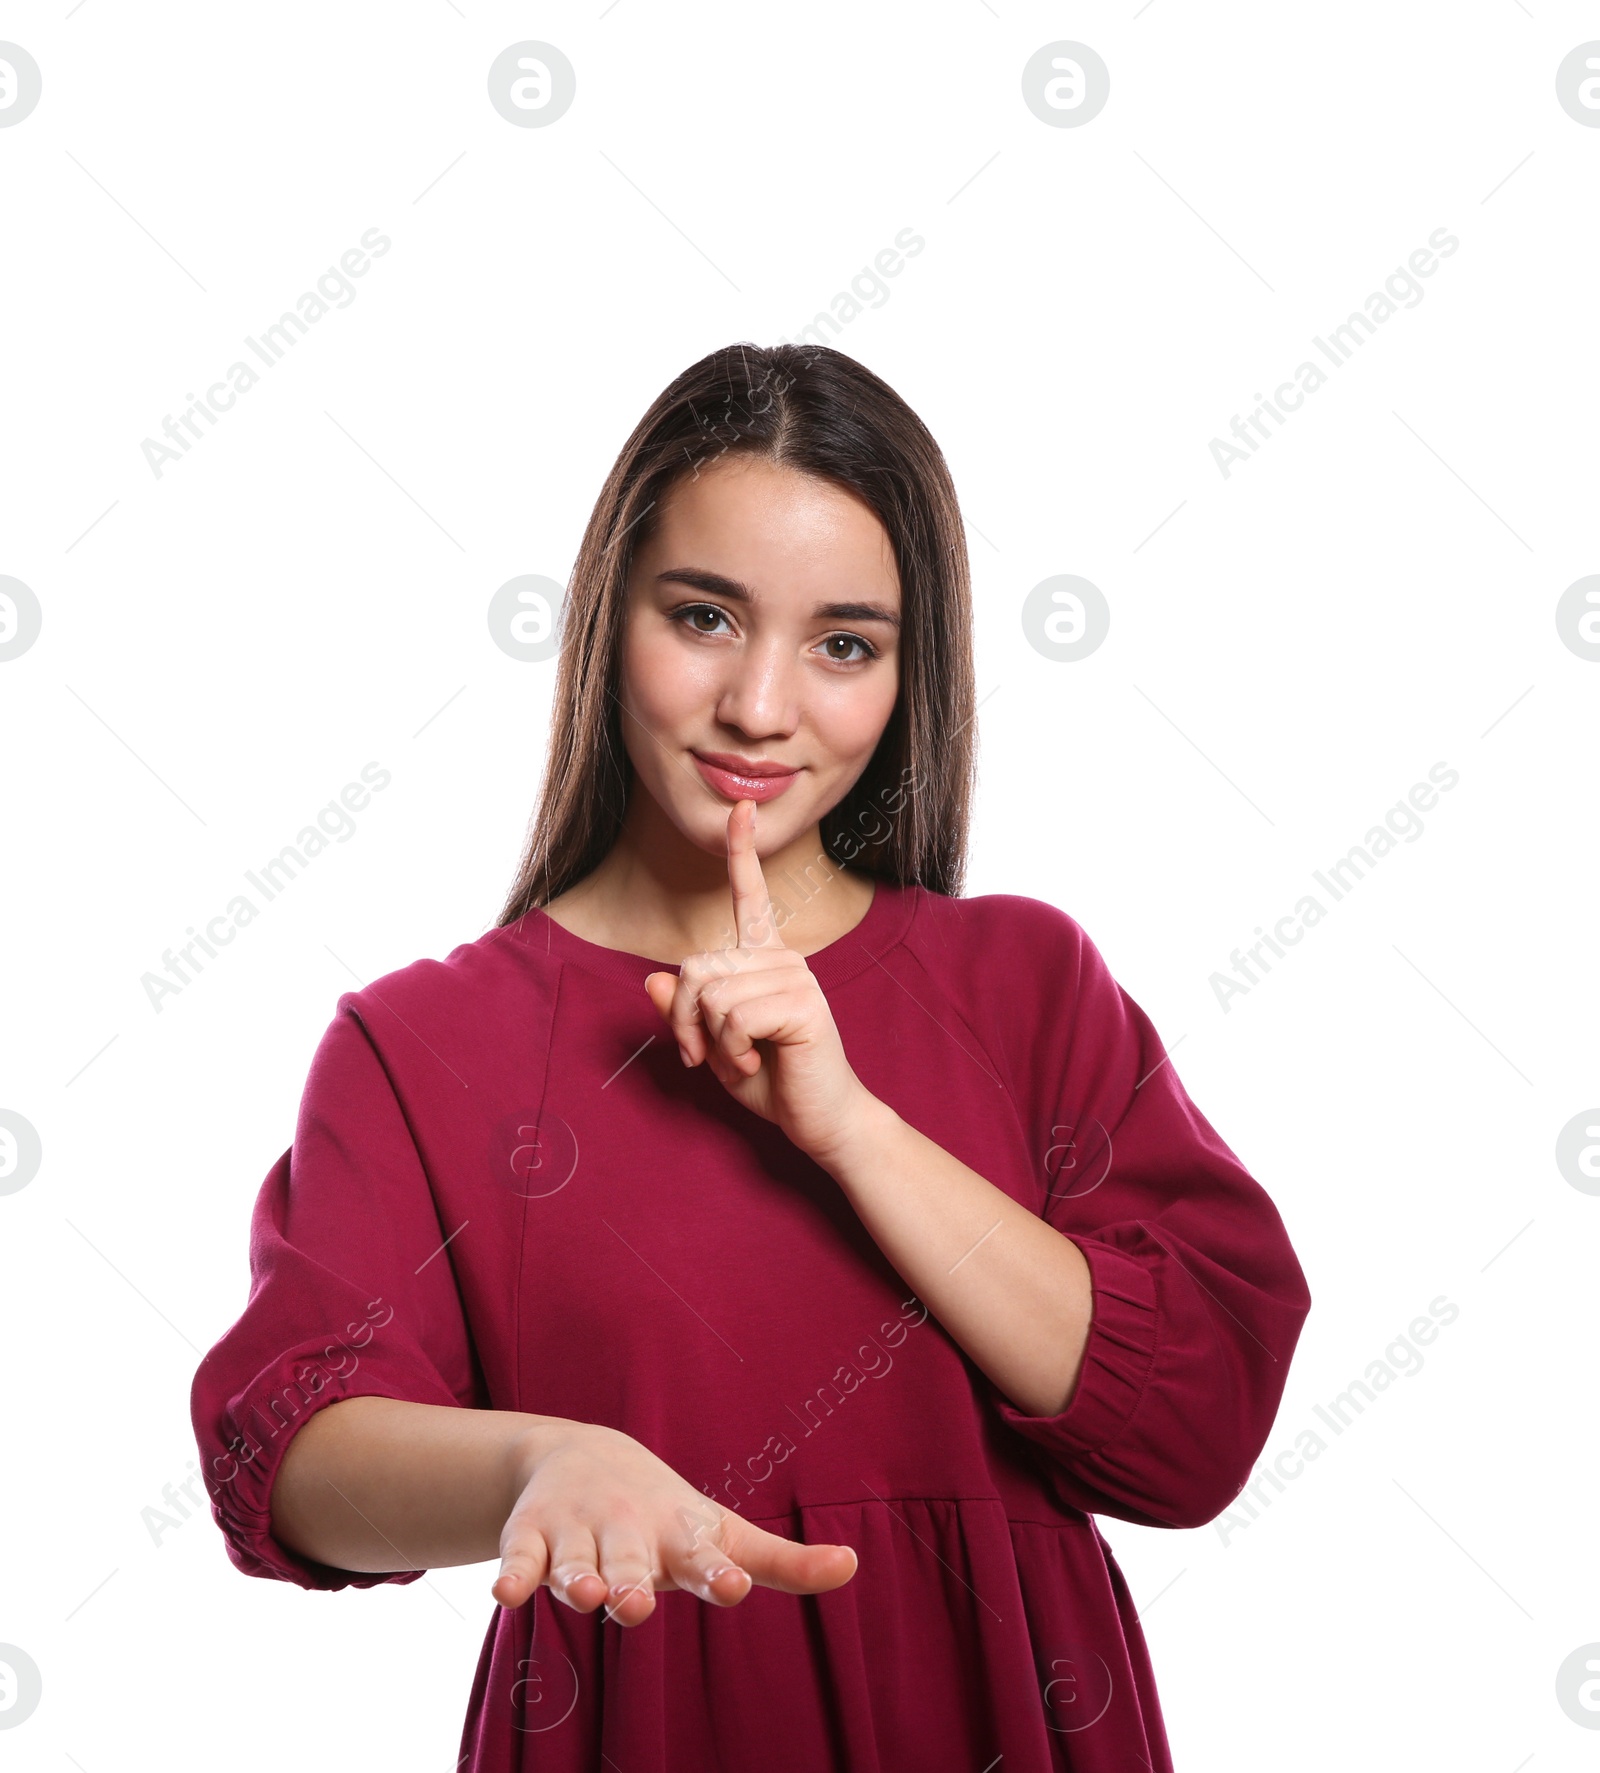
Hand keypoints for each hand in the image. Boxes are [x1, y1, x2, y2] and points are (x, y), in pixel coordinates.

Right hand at [491, 1419, 857, 1625]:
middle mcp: (628, 1530)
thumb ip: (782, 1563)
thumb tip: (853, 1566)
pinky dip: (512, 1573)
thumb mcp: (720, 1533)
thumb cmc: (665, 1515)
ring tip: (585, 1594)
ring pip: (575, 1562)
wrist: (581, 1455)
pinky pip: (520, 1556)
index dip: (717, 1572)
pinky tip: (505, 1592)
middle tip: (635, 1604)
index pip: (703, 1555)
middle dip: (631, 1583)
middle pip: (630, 1563)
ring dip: (578, 1577)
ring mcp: (578, 1531)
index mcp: (679, 1534)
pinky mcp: (530, 1536)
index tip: (732, 1586)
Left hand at [643, 799, 878, 1165]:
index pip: (749, 896)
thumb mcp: (712, 1045)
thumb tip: (652, 977)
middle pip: (696, 968)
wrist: (820, 1119)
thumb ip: (684, 1012)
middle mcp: (782, 958)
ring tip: (742, 1061)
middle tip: (707, 1056)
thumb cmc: (771, 1080)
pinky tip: (759, 1063)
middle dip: (686, 1022)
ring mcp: (796, 977)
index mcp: (763, 959)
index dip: (741, 853)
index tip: (741, 809)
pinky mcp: (802, 1004)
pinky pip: (733, 1018)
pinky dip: (731, 1052)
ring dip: (710, 1041)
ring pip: (710, 994)